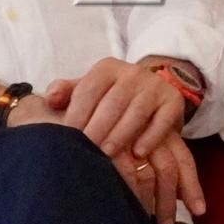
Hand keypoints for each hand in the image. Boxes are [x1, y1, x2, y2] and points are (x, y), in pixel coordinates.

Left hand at [50, 58, 207, 223]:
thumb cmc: (110, 98)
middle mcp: (132, 73)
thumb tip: (49, 98)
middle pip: (112, 102)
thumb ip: (67, 93)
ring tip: (108, 155)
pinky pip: (162, 121)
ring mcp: (155, 86)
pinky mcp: (173, 101)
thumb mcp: (89, 91)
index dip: (77, 114)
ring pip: (136, 112)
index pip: (88, 89)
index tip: (68, 136)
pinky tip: (138, 153)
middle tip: (87, 151)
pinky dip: (150, 138)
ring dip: (121, 135)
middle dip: (98, 128)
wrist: (153, 91)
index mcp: (107, 68)